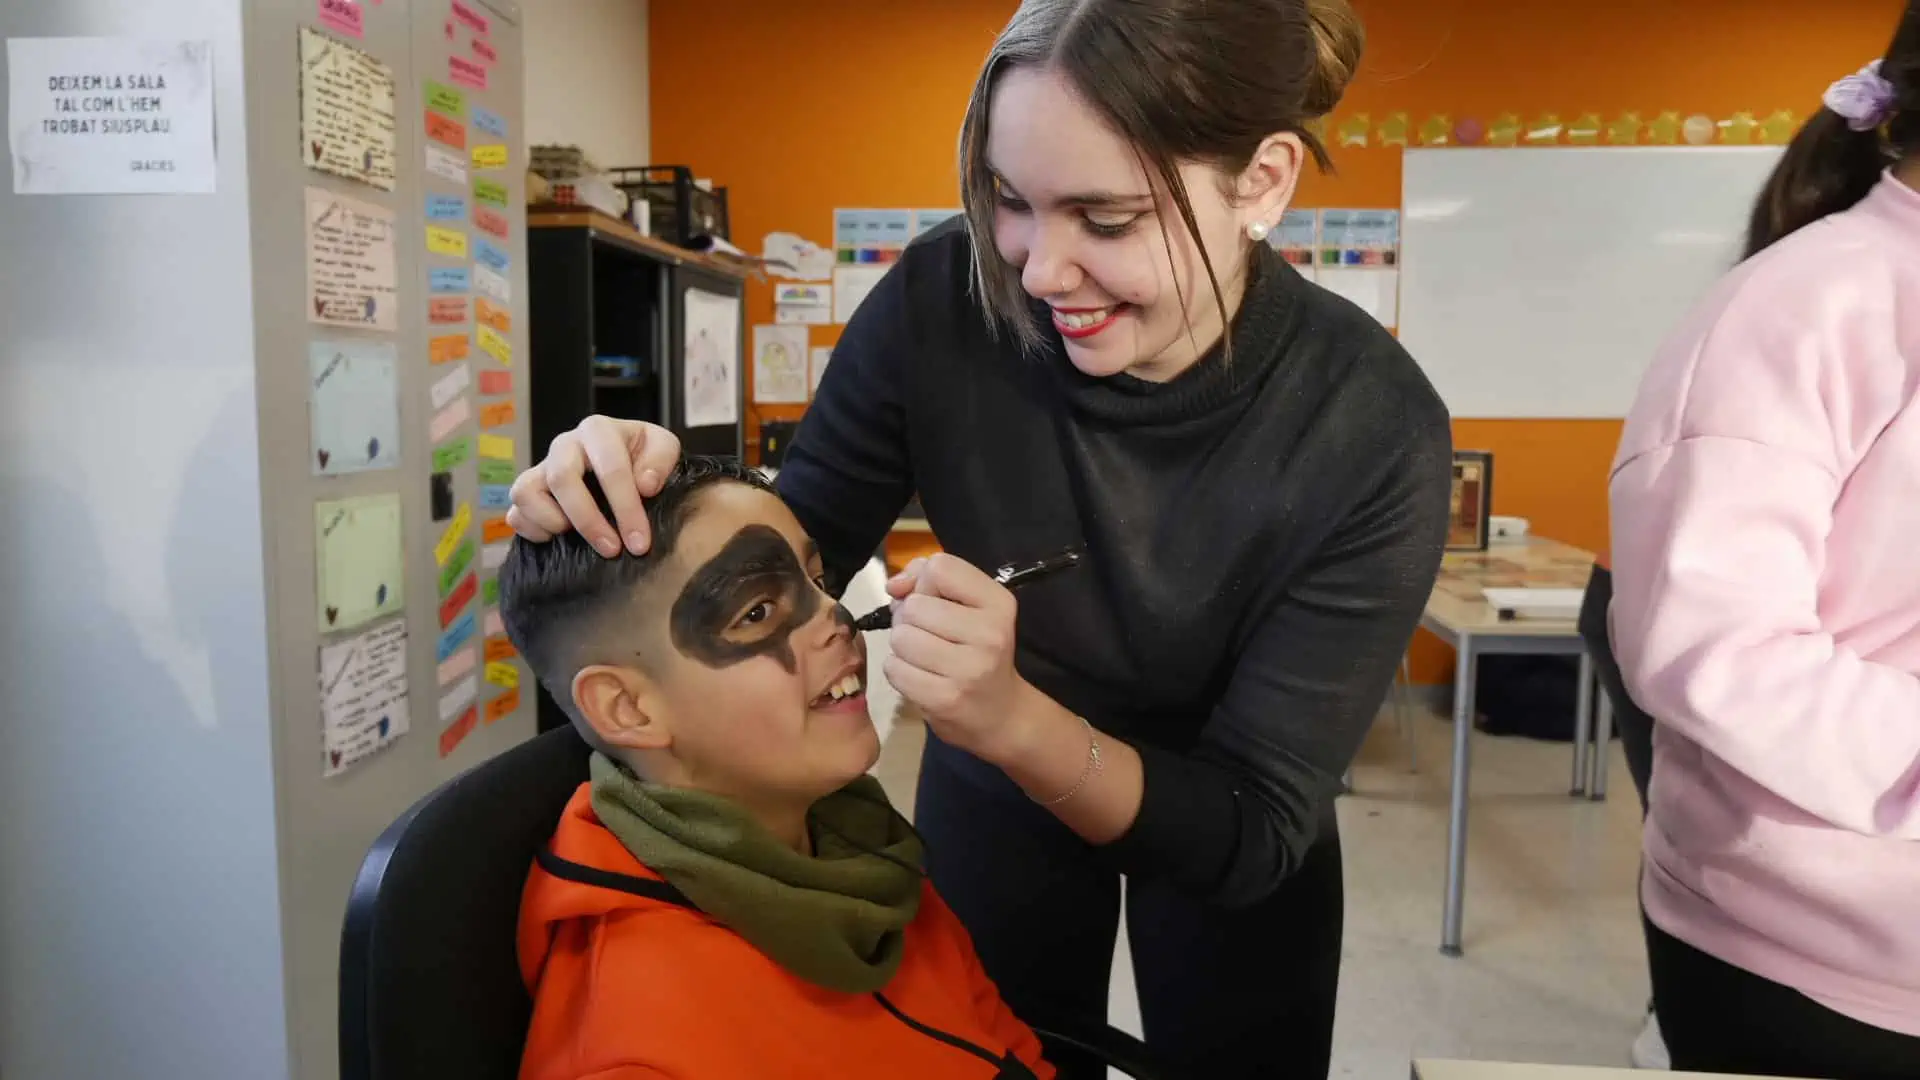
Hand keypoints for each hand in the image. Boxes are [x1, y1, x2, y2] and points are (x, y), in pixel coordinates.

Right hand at [506, 416, 681, 555]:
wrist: (624, 463)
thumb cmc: (642, 457)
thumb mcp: (663, 447)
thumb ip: (661, 459)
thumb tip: (645, 485)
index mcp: (598, 431)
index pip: (610, 467)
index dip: (626, 507)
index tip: (639, 542)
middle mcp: (564, 446)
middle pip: (562, 478)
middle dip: (588, 520)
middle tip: (612, 550)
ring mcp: (541, 469)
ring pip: (527, 492)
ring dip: (553, 522)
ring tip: (577, 538)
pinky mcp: (527, 493)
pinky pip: (515, 512)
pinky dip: (533, 530)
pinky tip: (557, 540)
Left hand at [882, 554, 1034, 764]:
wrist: (1001, 714)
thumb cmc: (979, 652)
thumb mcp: (970, 607)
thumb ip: (928, 580)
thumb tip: (895, 585)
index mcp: (998, 603)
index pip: (940, 568)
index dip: (923, 581)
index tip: (930, 600)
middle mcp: (990, 634)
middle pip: (914, 605)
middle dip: (910, 619)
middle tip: (927, 635)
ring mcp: (969, 669)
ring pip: (901, 637)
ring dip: (902, 646)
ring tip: (923, 656)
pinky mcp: (945, 699)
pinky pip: (895, 669)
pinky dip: (899, 670)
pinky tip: (919, 676)